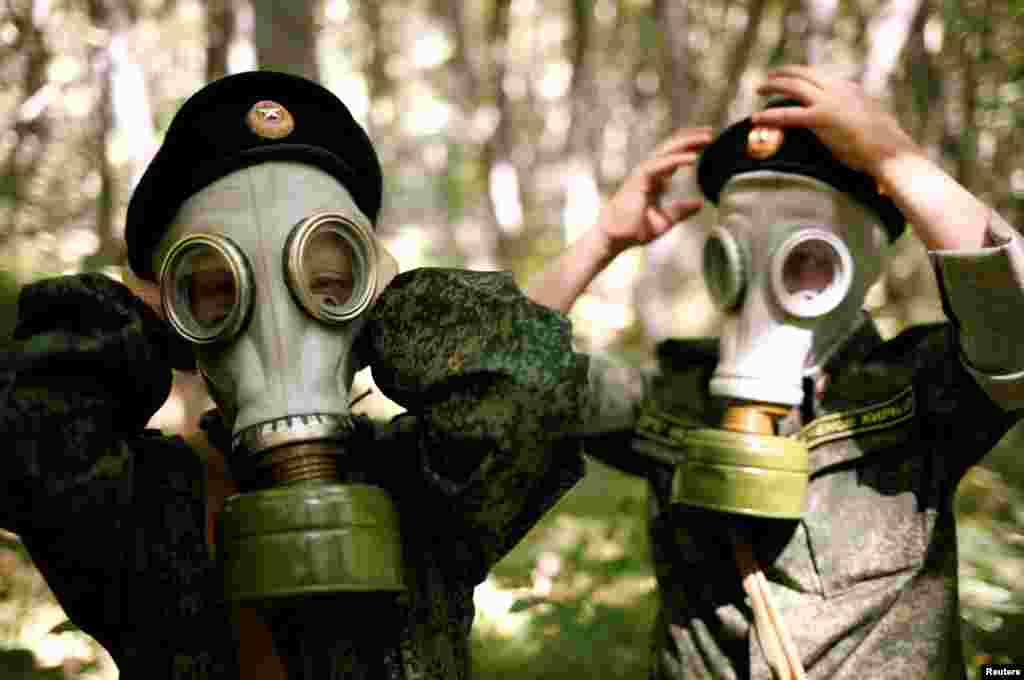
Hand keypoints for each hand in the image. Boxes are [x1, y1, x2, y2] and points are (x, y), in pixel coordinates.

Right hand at [596, 126, 711, 255]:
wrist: (615, 238)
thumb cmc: (635, 230)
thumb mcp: (666, 220)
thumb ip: (682, 210)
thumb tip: (700, 204)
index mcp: (655, 178)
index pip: (674, 155)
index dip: (690, 146)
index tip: (708, 141)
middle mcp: (649, 172)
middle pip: (672, 147)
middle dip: (692, 137)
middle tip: (711, 131)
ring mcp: (643, 173)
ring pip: (668, 150)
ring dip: (688, 142)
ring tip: (707, 138)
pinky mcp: (640, 179)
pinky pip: (661, 164)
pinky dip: (678, 159)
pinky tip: (694, 158)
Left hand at [752, 66, 921, 180]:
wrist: (890, 151)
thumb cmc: (884, 145)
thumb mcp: (871, 123)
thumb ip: (858, 118)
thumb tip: (855, 126)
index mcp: (850, 89)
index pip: (821, 77)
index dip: (803, 76)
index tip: (792, 78)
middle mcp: (839, 90)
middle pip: (805, 74)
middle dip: (784, 73)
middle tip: (769, 77)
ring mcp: (830, 102)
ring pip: (793, 86)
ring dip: (773, 85)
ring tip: (758, 89)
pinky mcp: (821, 118)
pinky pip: (787, 114)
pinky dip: (769, 115)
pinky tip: (755, 118)